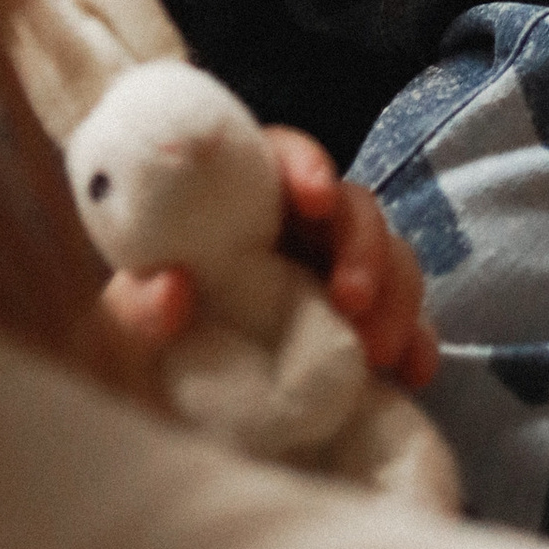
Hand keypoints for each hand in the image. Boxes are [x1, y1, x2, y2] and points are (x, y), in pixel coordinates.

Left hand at [101, 125, 437, 389]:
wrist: (168, 394)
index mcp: (248, 201)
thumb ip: (138, 301)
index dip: (307, 165)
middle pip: (354, 208)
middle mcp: (302, 228)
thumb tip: (173, 288)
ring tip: (380, 353)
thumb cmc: (151, 326)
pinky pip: (408, 318)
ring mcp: (338, 273)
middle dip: (364, 248)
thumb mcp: (130, 313)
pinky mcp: (364, 322)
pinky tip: (416, 372)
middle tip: (351, 300)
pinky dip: (418, 341)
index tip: (313, 198)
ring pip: (392, 257)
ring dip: (397, 298)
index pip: (285, 155)